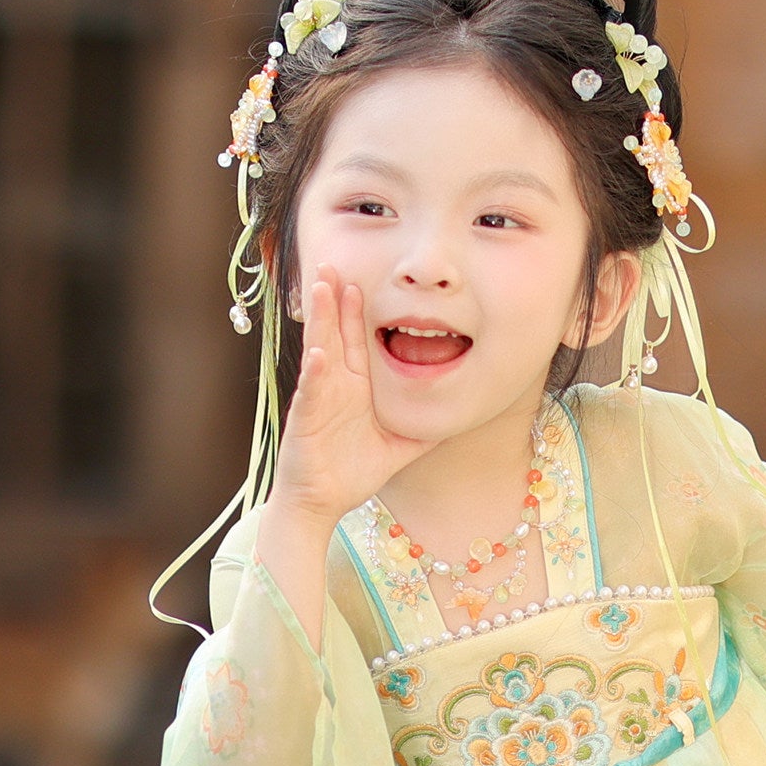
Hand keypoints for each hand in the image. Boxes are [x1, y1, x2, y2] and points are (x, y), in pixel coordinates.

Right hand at [264, 267, 432, 540]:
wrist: (319, 504)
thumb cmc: (350, 474)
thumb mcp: (399, 448)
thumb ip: (425, 431)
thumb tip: (457, 421)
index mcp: (355, 388)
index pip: (358, 340)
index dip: (359, 310)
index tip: (366, 280)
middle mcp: (336, 386)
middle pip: (337, 332)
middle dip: (337, 298)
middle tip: (337, 262)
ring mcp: (320, 398)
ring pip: (321, 349)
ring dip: (322, 318)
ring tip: (324, 285)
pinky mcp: (307, 418)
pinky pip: (313, 389)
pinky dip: (316, 371)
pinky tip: (319, 352)